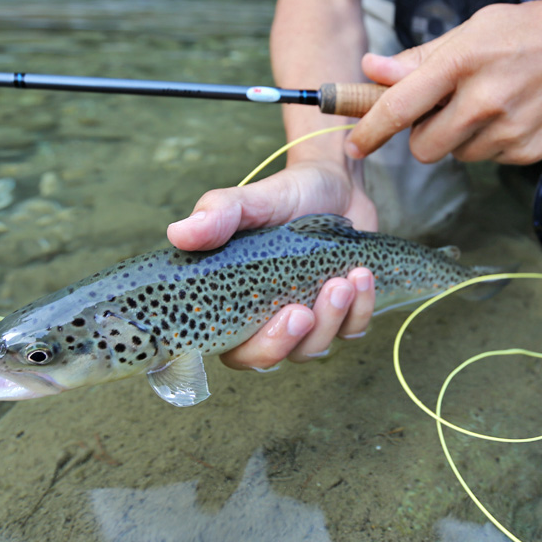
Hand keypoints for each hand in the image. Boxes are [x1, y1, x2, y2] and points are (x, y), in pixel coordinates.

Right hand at [166, 159, 376, 370]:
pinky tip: (362, 276)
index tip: (282, 316)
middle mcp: (266, 319)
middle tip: (304, 310)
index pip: (233, 350)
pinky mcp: (341, 315)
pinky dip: (361, 309)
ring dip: (332, 319)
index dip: (256, 348)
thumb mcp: (252, 200)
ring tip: (345, 279)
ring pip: (314, 348)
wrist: (334, 183)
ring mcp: (306, 321)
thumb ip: (218, 215)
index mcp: (234, 302)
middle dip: (291, 340)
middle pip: (271, 359)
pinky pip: (351, 330)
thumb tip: (179, 232)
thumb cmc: (285, 194)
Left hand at [347, 0, 541, 164]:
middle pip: (424, 147)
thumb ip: (422, 57)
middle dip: (423, 136)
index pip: (399, 107)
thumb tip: (373, 69)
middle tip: (441, 112)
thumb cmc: (535, 29)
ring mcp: (508, 130)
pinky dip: (491, 143)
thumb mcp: (475, 29)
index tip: (355, 144)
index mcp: (462, 60)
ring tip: (489, 104)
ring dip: (460, 138)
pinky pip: (490, 159)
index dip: (370, 130)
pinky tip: (513, 114)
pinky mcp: (529, 151)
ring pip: (457, 155)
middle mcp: (484, 100)